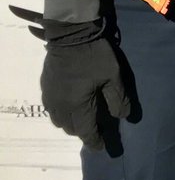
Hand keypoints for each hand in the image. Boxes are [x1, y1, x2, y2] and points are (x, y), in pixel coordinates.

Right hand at [10, 5, 130, 149]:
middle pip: (70, 128)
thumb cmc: (95, 54)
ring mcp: (50, 96)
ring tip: (83, 117)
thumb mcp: (113, 75)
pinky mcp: (46, 85)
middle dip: (83, 131)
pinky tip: (70, 103)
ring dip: (70, 122)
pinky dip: (61, 112)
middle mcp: (60, 106)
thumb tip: (124, 117)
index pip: (86, 132)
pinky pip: (51, 108)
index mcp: (78, 105)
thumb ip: (118, 98)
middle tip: (95, 128)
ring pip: (58, 120)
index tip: (102, 147)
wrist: (71, 32)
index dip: (94, 141)